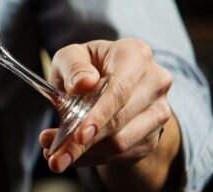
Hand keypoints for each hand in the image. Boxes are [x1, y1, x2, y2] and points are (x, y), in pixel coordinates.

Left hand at [39, 39, 180, 189]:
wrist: (107, 85)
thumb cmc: (86, 67)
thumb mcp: (71, 57)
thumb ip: (72, 66)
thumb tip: (83, 83)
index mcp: (135, 54)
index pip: (120, 89)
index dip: (100, 114)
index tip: (79, 135)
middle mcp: (155, 82)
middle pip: (119, 120)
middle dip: (83, 141)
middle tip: (54, 156)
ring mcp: (159, 112)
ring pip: (121, 142)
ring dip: (85, 153)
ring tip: (56, 156)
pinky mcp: (154, 136)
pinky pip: (122, 155)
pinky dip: (93, 158)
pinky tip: (74, 156)